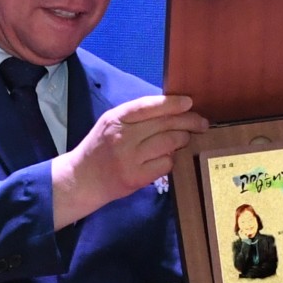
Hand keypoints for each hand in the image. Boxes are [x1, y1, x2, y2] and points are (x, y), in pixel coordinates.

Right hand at [53, 93, 206, 225]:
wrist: (82, 179)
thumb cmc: (100, 148)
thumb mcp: (110, 124)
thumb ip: (135, 116)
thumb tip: (170, 108)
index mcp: (116, 119)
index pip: (148, 106)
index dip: (172, 103)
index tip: (189, 102)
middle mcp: (123, 137)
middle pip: (164, 124)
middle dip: (188, 122)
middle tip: (201, 123)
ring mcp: (130, 159)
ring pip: (169, 143)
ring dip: (182, 140)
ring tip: (185, 138)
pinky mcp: (136, 178)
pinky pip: (165, 164)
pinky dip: (171, 159)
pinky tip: (168, 157)